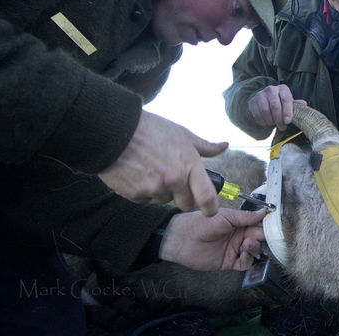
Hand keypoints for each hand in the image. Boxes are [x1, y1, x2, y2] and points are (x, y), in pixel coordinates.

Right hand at [97, 110, 227, 213]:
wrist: (114, 131)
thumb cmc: (151, 130)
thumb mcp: (183, 134)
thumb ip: (205, 146)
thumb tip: (224, 146)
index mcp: (189, 166)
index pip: (207, 198)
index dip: (211, 208)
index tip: (210, 209)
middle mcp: (174, 180)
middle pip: (186, 204)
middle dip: (183, 196)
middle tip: (174, 180)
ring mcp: (153, 189)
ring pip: (164, 200)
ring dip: (162, 190)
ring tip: (152, 169)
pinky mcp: (134, 195)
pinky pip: (145, 199)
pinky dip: (144, 190)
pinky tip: (138, 172)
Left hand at [159, 208, 266, 270]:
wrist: (183, 238)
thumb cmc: (201, 223)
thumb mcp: (226, 216)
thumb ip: (245, 216)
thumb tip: (264, 212)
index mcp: (239, 223)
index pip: (258, 224)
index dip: (267, 225)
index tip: (274, 225)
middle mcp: (239, 236)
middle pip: (259, 238)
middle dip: (263, 237)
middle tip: (262, 236)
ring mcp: (235, 249)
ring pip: (254, 251)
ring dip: (255, 247)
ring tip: (248, 243)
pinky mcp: (230, 262)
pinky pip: (245, 263)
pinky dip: (248, 259)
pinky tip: (244, 252)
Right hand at [248, 84, 306, 130]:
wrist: (264, 101)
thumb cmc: (280, 103)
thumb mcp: (289, 103)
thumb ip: (295, 105)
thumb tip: (304, 104)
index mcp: (282, 89)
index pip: (286, 99)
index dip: (287, 111)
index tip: (288, 121)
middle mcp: (271, 89)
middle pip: (275, 106)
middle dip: (279, 119)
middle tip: (282, 127)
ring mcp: (260, 94)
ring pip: (265, 111)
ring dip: (271, 121)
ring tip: (274, 123)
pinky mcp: (253, 101)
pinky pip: (257, 114)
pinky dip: (263, 121)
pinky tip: (267, 122)